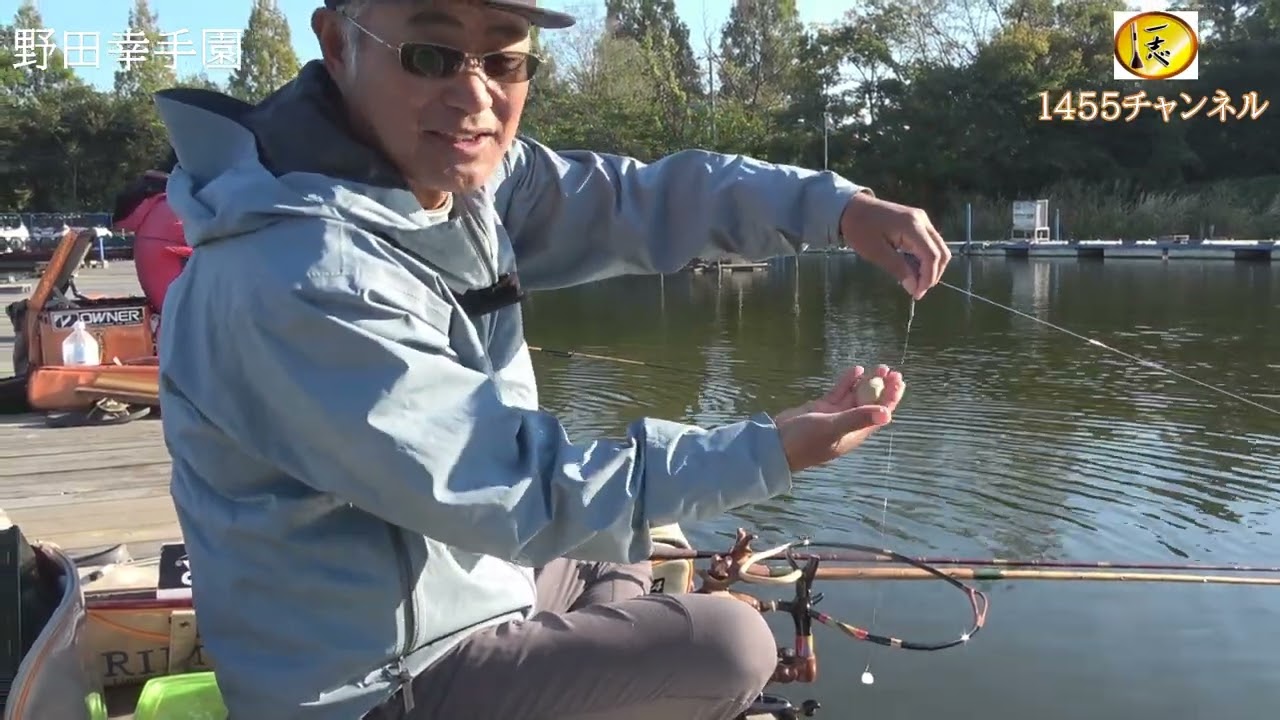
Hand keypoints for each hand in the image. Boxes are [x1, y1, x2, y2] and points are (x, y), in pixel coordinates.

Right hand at [773, 365, 903, 471]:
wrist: (777, 444)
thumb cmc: (806, 441)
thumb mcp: (833, 428)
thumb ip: (858, 419)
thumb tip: (887, 414)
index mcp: (856, 432)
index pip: (879, 413)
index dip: (890, 398)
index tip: (899, 381)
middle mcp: (849, 424)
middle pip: (871, 402)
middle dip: (881, 387)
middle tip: (889, 370)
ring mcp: (835, 415)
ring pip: (856, 396)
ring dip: (867, 382)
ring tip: (877, 367)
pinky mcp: (822, 408)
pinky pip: (839, 392)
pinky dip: (848, 382)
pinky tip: (856, 370)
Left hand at [839, 193, 950, 299]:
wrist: (852, 207)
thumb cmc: (860, 228)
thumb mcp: (875, 252)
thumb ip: (898, 269)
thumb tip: (914, 288)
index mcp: (912, 226)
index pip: (932, 256)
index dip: (928, 277)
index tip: (917, 293)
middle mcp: (923, 221)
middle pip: (942, 252)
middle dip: (933, 274)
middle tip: (917, 290)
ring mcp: (922, 220)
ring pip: (939, 248)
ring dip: (930, 268)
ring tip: (913, 282)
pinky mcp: (918, 222)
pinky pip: (930, 244)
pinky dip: (925, 259)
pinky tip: (911, 268)